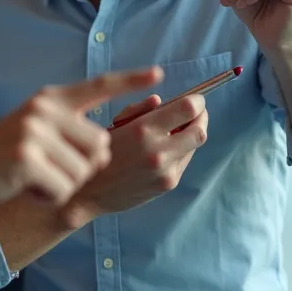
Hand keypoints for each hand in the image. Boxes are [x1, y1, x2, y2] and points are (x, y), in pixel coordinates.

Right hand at [0, 67, 163, 207]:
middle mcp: (44, 109)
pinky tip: (27, 188)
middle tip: (50, 170)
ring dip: (64, 184)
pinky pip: (64, 187)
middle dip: (84, 167)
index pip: (98, 85)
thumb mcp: (32, 128)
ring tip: (34, 178)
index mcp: (49, 98)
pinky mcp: (27, 158)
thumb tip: (106, 143)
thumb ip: (66, 126)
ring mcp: (34, 132)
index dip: (131, 80)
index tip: (160, 73)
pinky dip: (49, 196)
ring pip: (84, 170)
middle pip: (100, 144)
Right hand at [67, 92, 208, 215]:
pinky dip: (181, 150)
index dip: (197, 101)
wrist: (90, 192)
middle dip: (201, 118)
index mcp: (143, 130)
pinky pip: (184, 161)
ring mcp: (166, 170)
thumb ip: (138, 110)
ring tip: (177, 130)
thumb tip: (160, 100)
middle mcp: (158, 151)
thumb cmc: (100, 153)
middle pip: (200, 130)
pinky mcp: (168, 184)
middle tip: (195, 113)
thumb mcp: (114, 124)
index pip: (187, 109)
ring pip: (195, 146)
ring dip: (191, 134)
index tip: (196, 98)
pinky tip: (165, 149)